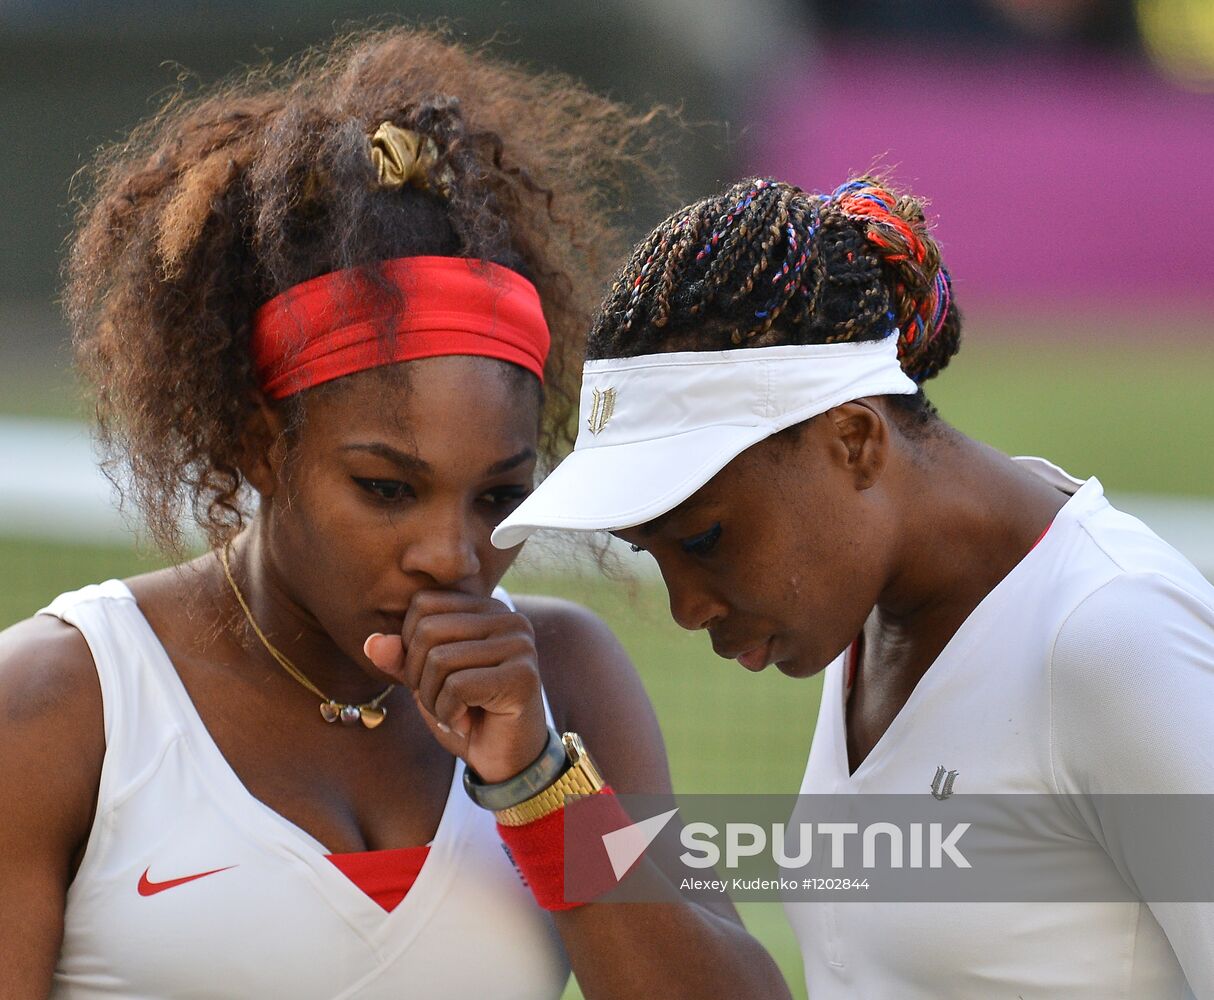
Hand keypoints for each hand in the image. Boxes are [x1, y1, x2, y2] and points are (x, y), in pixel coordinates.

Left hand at [363, 591, 548, 783]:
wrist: (506, 760)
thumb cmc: (466, 713)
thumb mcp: (425, 682)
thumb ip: (401, 659)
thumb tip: (372, 643)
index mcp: (487, 609)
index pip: (423, 604)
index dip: (410, 645)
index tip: (431, 677)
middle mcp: (510, 619)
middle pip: (428, 630)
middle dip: (418, 676)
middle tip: (439, 701)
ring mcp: (520, 645)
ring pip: (440, 659)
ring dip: (432, 699)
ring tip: (452, 713)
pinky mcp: (523, 676)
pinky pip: (458, 687)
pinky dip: (448, 713)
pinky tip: (465, 723)